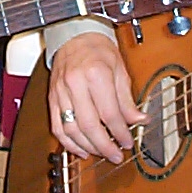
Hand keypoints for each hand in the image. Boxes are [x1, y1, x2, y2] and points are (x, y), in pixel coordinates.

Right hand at [48, 32, 146, 163]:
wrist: (74, 37)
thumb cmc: (98, 50)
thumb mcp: (119, 70)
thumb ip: (127, 99)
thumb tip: (139, 120)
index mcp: (95, 74)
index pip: (109, 113)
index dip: (120, 132)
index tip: (128, 142)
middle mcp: (75, 83)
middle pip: (89, 125)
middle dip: (104, 146)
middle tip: (116, 155)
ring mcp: (61, 92)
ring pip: (71, 129)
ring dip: (87, 147)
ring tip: (101, 153)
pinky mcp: (52, 98)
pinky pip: (57, 127)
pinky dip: (68, 143)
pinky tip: (81, 150)